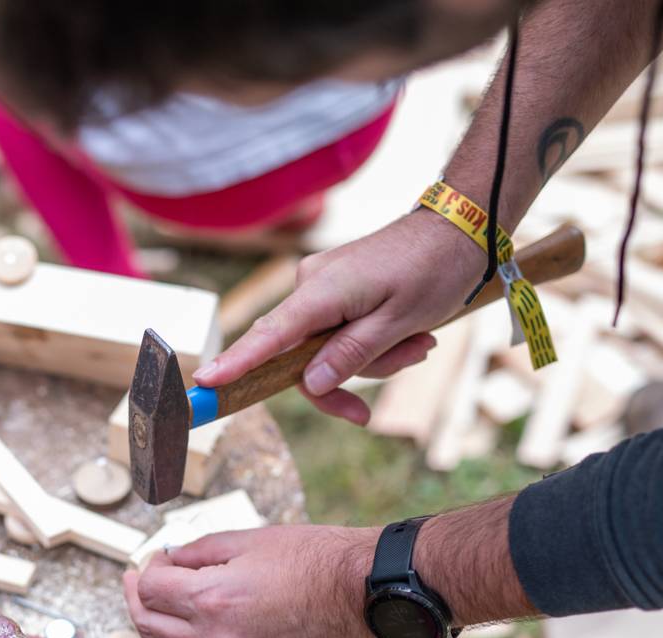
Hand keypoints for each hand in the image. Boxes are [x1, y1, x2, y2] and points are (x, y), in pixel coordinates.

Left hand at [122, 525, 378, 637]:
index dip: (146, 571)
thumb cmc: (315, 559)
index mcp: (211, 599)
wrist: (365, 593)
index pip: (150, 590)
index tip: (154, 564)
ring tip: (176, 616)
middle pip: (152, 628)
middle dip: (142, 602)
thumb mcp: (249, 539)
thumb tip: (170, 560)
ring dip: (172, 636)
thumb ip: (200, 551)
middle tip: (142, 587)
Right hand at [193, 209, 487, 422]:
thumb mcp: (398, 322)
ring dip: (374, 358)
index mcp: (321, 291)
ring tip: (419, 342)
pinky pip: (339, 332)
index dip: (237, 362)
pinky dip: (372, 342)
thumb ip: (350, 355)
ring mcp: (321, 287)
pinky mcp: (335, 289)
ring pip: (327, 349)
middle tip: (399, 374)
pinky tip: (410, 334)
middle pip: (303, 356)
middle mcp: (310, 286)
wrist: (458, 228)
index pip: (269, 336)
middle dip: (352, 374)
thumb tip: (308, 384)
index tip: (204, 381)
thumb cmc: (433, 271)